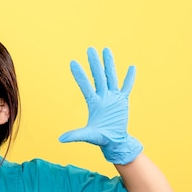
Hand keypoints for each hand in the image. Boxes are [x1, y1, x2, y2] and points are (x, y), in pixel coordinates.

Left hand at [59, 47, 141, 164]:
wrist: (114, 142)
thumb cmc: (100, 139)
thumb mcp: (88, 136)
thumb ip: (75, 135)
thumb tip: (60, 139)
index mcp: (94, 102)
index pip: (85, 85)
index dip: (79, 74)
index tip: (72, 62)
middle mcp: (103, 97)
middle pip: (98, 76)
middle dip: (94, 63)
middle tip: (90, 49)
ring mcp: (113, 98)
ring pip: (111, 76)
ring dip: (109, 64)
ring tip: (106, 49)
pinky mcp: (123, 101)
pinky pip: (127, 87)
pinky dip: (130, 78)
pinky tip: (132, 66)